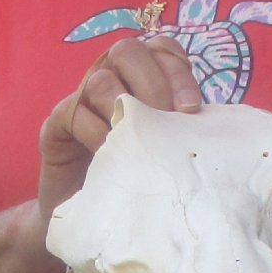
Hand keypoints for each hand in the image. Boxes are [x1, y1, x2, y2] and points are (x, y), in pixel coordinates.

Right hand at [37, 36, 201, 222]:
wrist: (93, 221)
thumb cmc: (136, 183)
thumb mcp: (165, 154)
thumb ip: (181, 131)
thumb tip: (215, 128)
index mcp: (141, 81)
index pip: (162, 51)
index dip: (178, 72)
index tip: (191, 110)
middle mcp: (111, 80)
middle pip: (128, 51)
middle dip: (153, 84)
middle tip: (166, 121)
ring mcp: (81, 99)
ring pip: (100, 80)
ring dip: (124, 108)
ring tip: (138, 142)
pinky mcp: (56, 124)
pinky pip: (74, 112)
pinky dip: (96, 132)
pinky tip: (111, 155)